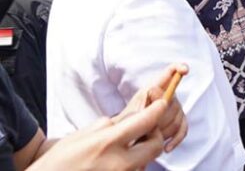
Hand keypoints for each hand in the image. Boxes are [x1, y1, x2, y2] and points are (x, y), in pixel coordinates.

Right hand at [27, 99, 169, 170]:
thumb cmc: (59, 160)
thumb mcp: (82, 135)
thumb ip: (109, 126)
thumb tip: (130, 120)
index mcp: (106, 143)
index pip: (144, 122)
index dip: (157, 110)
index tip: (161, 103)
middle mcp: (118, 163)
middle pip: (155, 145)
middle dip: (155, 134)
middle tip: (146, 129)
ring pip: (147, 160)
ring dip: (143, 151)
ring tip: (126, 148)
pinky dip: (133, 164)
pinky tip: (118, 160)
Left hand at [112, 63, 188, 152]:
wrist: (128, 136)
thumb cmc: (128, 122)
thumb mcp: (132, 111)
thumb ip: (145, 102)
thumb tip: (157, 93)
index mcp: (154, 88)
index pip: (169, 73)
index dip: (178, 68)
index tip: (184, 69)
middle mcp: (168, 96)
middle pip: (172, 102)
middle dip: (159, 117)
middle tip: (147, 126)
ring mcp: (176, 108)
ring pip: (177, 118)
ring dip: (163, 130)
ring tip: (150, 137)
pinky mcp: (180, 121)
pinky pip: (183, 129)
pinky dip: (175, 140)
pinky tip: (166, 147)